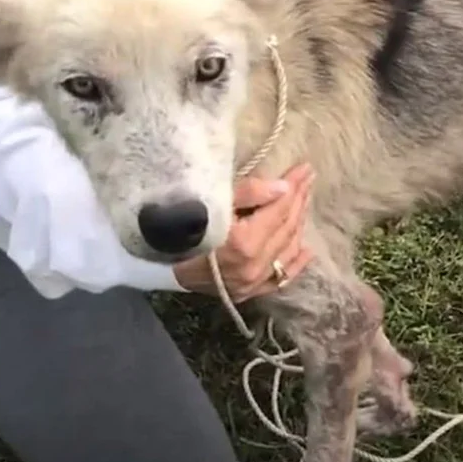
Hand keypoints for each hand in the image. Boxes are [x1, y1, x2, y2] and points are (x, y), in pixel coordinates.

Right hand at [173, 163, 314, 300]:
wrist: (154, 265)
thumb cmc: (180, 226)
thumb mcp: (211, 201)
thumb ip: (248, 193)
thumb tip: (283, 187)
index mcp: (244, 243)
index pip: (278, 209)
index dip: (293, 187)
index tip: (304, 168)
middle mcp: (254, 266)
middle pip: (286, 227)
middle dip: (299, 200)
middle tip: (308, 179)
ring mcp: (254, 283)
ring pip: (288, 250)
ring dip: (299, 223)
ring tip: (305, 201)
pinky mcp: (250, 293)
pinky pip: (282, 277)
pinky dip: (296, 261)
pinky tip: (307, 247)